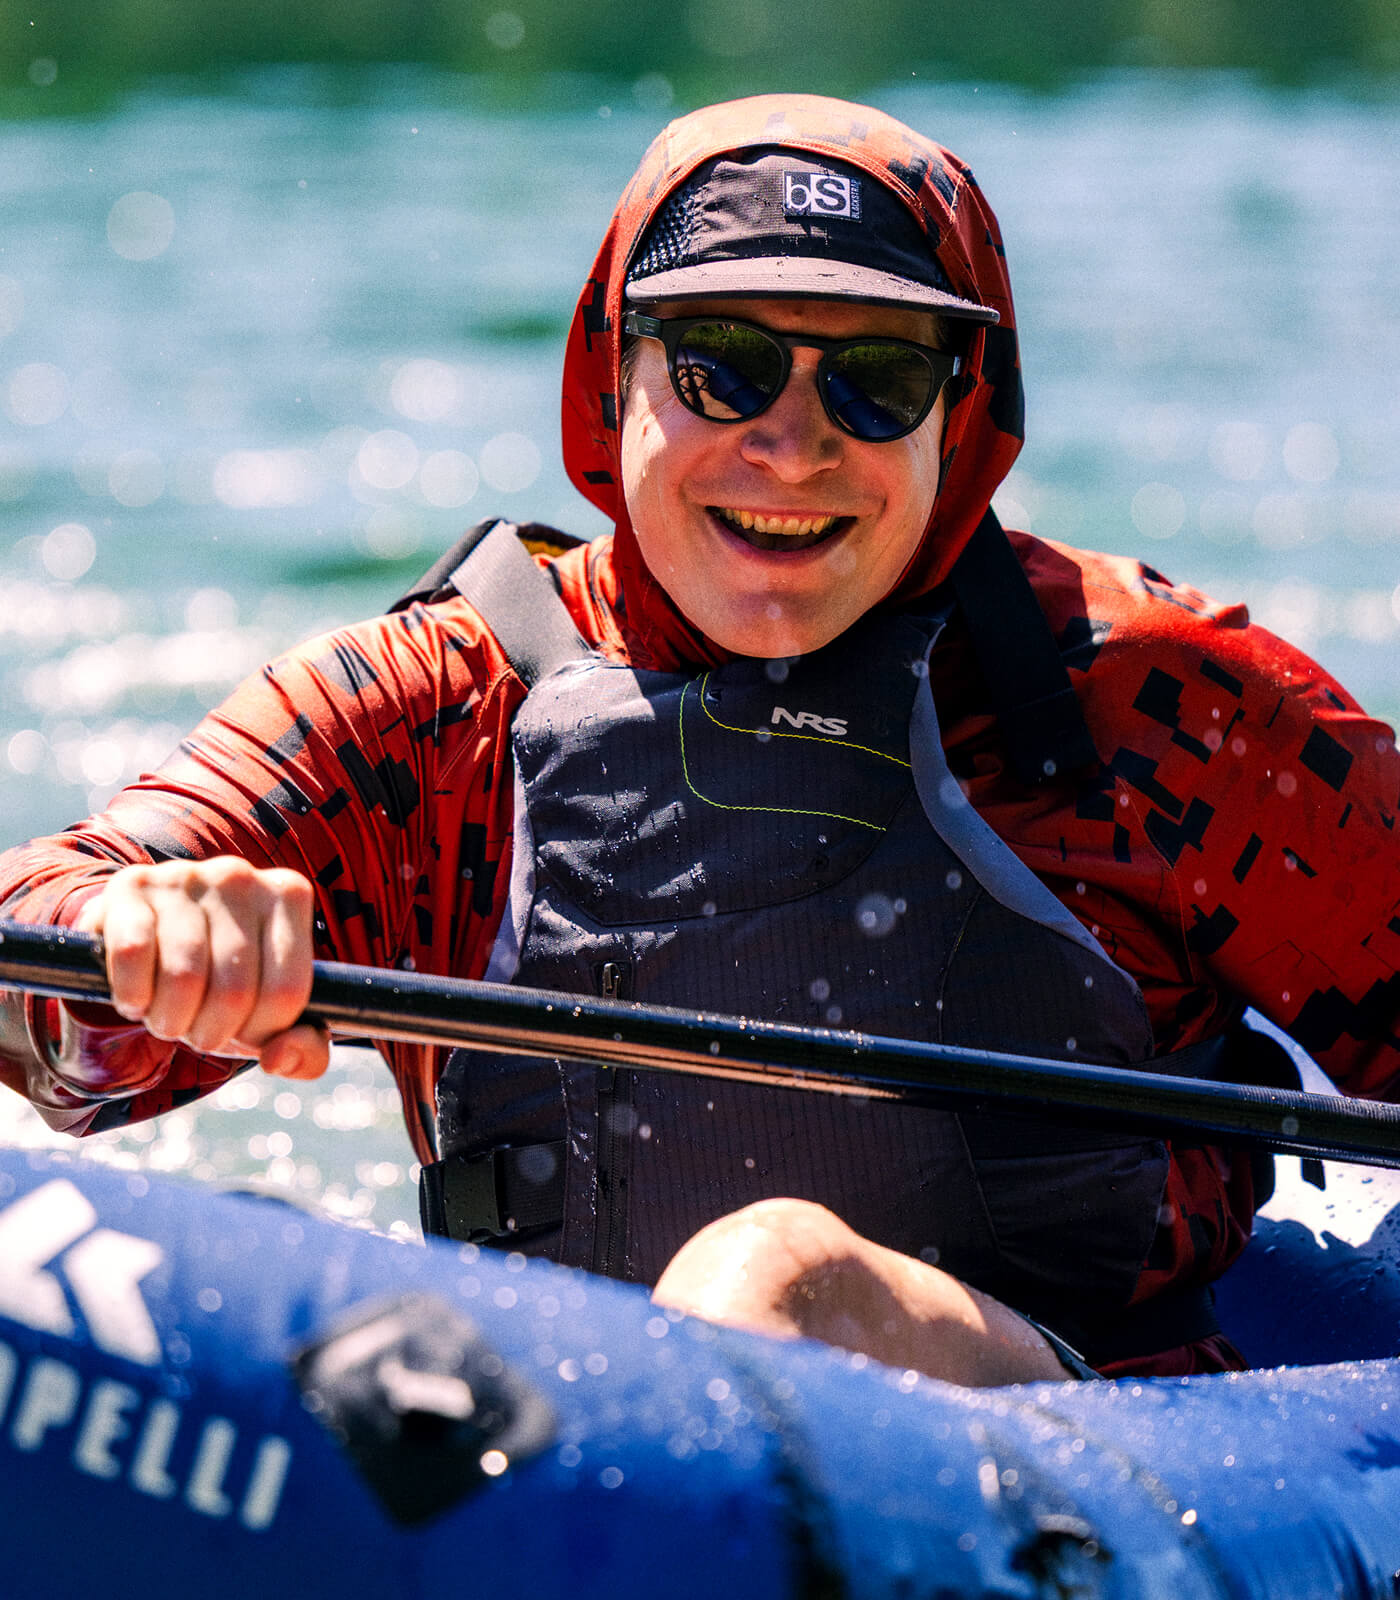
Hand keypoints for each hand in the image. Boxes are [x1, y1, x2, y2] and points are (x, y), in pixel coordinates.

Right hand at [74, 858, 328, 1079]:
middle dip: (209, 1031)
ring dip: (169, 1019)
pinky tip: (136, 998)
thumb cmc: (221, 987)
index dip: (258, 1032)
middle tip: (195, 1028)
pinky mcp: (130, 885)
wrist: (149, 947)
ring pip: (184, 976)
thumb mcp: (270, 1021)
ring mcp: (185, 875)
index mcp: (289, 896)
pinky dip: (133, 993)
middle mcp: (241, 876)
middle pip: (235, 990)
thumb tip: (278, 1057)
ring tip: (166, 1015)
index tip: (240, 1030)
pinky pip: (134, 953)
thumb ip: (304, 1051)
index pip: (286, 993)